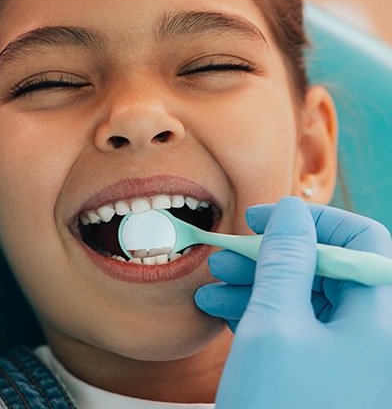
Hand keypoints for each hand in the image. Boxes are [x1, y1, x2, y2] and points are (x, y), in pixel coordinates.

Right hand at [196, 196, 391, 407]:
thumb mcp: (275, 325)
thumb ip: (286, 260)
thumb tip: (291, 212)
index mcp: (380, 319)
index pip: (359, 241)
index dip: (309, 219)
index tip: (262, 217)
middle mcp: (373, 336)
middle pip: (326, 269)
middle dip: (272, 255)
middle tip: (226, 252)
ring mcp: (349, 360)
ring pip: (305, 298)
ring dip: (258, 283)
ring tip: (212, 282)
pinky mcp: (323, 377)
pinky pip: (295, 329)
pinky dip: (260, 313)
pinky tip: (222, 309)